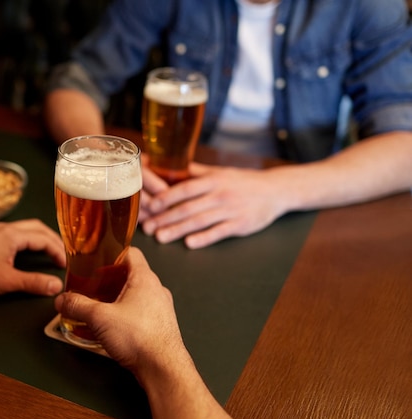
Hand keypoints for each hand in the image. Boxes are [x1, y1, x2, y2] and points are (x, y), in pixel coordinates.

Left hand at [0, 219, 65, 296]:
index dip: (58, 251)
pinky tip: (26, 250)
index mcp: (12, 235)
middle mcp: (4, 228)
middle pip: (37, 227)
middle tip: (63, 254)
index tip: (65, 263)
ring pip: (25, 228)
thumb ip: (34, 283)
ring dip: (40, 238)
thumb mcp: (6, 281)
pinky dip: (27, 239)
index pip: (44, 238)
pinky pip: (14, 232)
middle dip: (53, 240)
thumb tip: (55, 285)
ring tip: (49, 251)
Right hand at [54, 247, 182, 374]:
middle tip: (92, 285)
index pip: (130, 253)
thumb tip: (63, 300)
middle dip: (109, 280)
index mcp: (144, 279)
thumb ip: (77, 306)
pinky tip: (111, 327)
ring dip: (117, 299)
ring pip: (135, 295)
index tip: (98, 256)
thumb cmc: (141, 338)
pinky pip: (140, 313)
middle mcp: (156, 290)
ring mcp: (160, 309)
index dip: (112, 252)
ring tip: (99, 307)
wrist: (162, 369)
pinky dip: (125, 315)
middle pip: (130, 275)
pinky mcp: (159, 326)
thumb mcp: (99, 318)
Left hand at [140, 162, 286, 248]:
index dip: (166, 197)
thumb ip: (197, 172)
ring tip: (161, 237)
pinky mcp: (241, 224)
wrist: (276, 190)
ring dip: (178, 230)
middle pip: (188, 207)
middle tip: (148, 227)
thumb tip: (172, 167)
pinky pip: (219, 232)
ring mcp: (231, 210)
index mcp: (214, 180)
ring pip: (200, 221)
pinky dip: (204, 238)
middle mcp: (220, 194)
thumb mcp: (221, 172)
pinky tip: (189, 244)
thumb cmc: (244, 181)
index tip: (151, 205)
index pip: (185, 188)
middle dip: (165, 218)